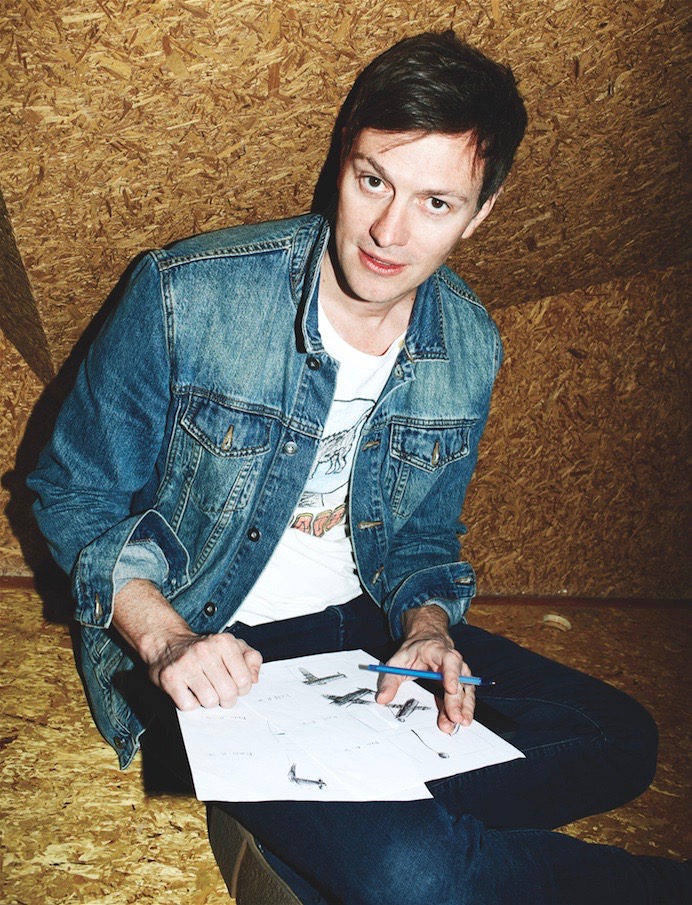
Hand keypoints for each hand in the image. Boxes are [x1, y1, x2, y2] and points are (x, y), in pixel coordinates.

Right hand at [148, 629, 261, 710]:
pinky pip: (189, 705)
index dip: (242, 688)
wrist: (168, 642)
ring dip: (209, 701)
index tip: (235, 685)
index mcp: (224, 642)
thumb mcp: (232, 645)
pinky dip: (191, 703)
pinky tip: (190, 691)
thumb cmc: (203, 648)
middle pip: (228, 693)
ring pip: (210, 701)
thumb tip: (254, 678)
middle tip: (221, 692)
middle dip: (227, 698)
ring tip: (205, 690)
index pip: (245, 680)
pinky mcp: (170, 678)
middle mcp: (205, 651)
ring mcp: (186, 664)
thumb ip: (251, 658)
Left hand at [375, 604, 474, 731]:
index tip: (450, 689)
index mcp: (438, 651)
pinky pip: (465, 695)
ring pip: (466, 689)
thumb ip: (390, 680)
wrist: (426, 642)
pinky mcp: (460, 682)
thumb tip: (382, 699)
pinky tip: (462, 720)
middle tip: (454, 717)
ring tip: (462, 722)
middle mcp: (453, 661)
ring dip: (465, 707)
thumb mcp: (397, 661)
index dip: (451, 674)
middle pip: (459, 680)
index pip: (449, 659)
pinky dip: (464, 708)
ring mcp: (459, 672)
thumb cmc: (413, 652)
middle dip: (457, 700)